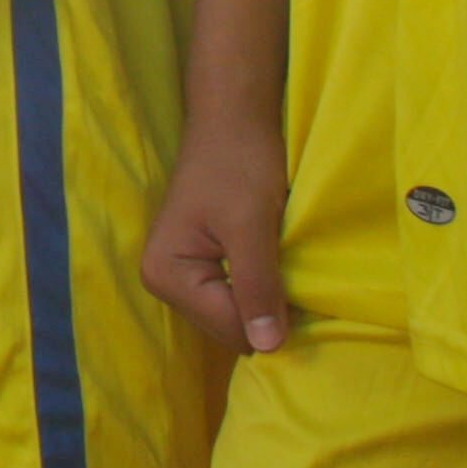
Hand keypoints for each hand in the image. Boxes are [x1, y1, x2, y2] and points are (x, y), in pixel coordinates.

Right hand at [142, 110, 292, 357]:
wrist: (234, 118)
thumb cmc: (239, 163)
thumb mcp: (251, 225)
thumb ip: (256, 286)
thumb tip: (268, 349)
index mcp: (164, 275)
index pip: (230, 329)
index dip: (272, 316)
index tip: (303, 288)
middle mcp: (164, 283)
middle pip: (230, 329)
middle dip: (266, 310)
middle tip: (295, 273)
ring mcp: (181, 277)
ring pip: (237, 317)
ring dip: (266, 299)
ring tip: (285, 266)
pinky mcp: (201, 267)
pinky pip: (237, 299)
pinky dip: (262, 289)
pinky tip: (275, 266)